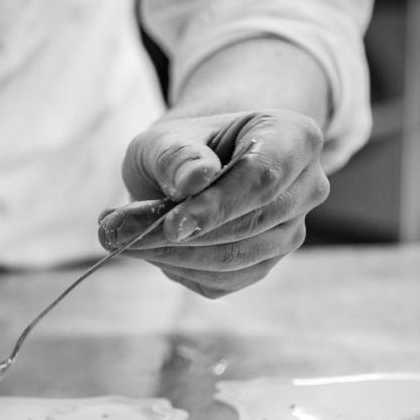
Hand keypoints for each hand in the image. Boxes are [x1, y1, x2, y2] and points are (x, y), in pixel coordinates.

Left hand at [97, 110, 329, 297]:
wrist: (190, 169)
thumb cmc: (182, 147)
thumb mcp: (166, 138)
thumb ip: (176, 155)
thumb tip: (195, 178)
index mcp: (294, 138)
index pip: (263, 178)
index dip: (216, 205)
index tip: (169, 224)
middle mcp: (306, 188)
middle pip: (250, 224)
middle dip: (179, 234)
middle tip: (113, 229)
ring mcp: (290, 232)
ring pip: (236, 259)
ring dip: (171, 255)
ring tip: (117, 234)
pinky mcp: (263, 265)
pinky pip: (222, 281)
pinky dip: (177, 270)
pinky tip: (146, 248)